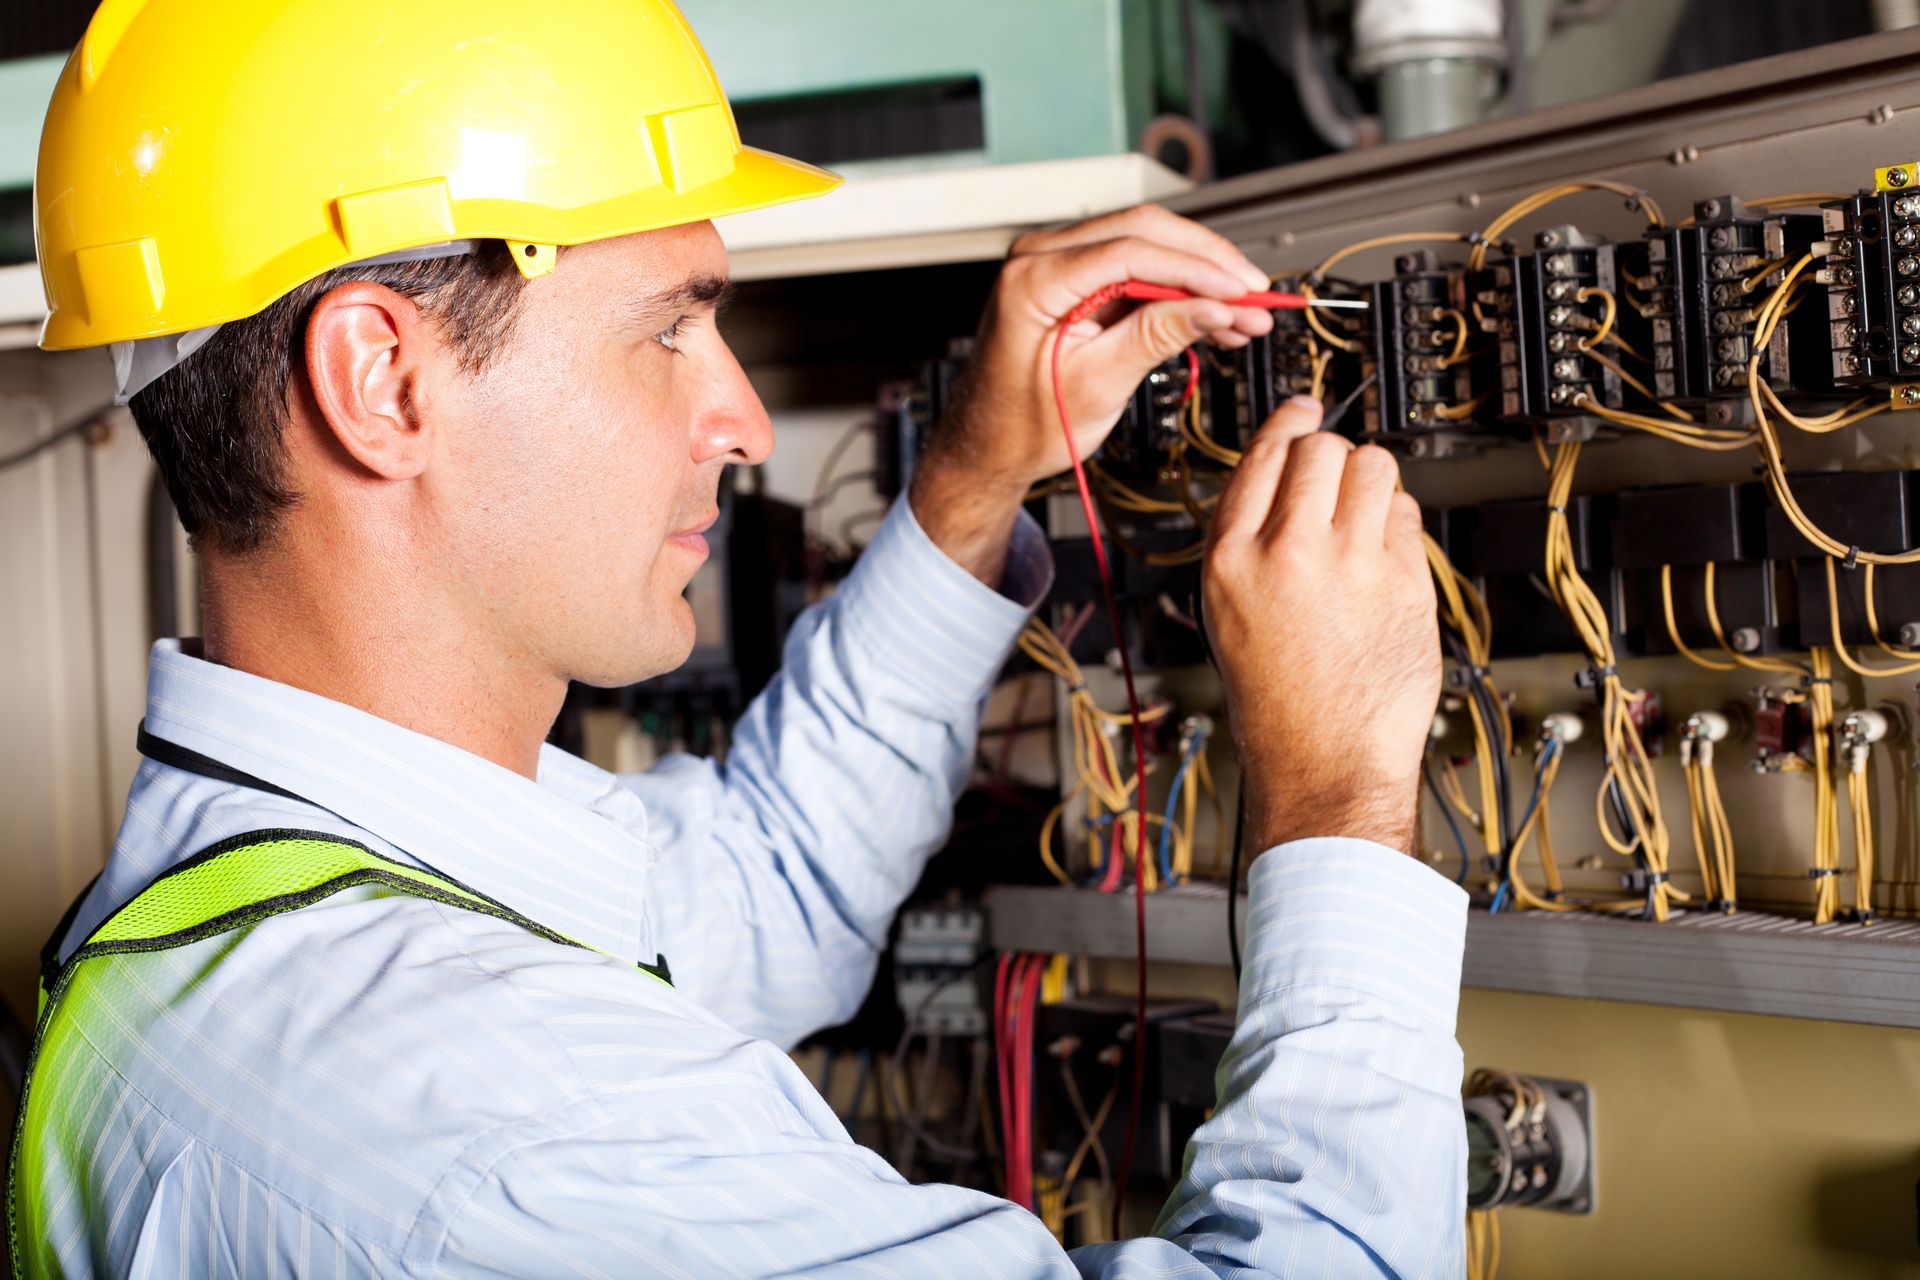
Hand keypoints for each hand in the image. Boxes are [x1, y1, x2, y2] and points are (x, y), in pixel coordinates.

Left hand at [910, 205, 1274, 583]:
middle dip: (1208, 262)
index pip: (1131, 251)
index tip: (1242, 290)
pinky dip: (1177, 289)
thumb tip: (1216, 307)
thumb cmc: (1023, 425)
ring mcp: (1055, 263)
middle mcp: (1039, 256)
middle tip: (1256, 294)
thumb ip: (1157, 336)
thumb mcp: (1098, 384)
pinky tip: (1215, 315)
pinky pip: (1135, 268)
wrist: (989, 446)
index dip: (1197, 268)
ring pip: (1146, 244)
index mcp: (1033, 279)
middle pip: (1144, 231)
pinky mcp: (1073, 279)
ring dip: (1199, 275)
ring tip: (1245, 314)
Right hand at [1202, 399, 1440, 855]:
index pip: (1262, 456)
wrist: (1324, 761)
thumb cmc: (1278, 701)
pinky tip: (1385, 557)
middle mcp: (1287, 553)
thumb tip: (1285, 476)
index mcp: (1230, 559)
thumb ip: (1250, 541)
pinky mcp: (1403, 582)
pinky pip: (1407, 514)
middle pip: (1321, 448)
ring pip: (1373, 465)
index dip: (1288, 422)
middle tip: (1336, 480)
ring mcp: (1350, 565)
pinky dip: (1400, 523)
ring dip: (1371, 479)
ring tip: (1364, 516)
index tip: (1303, 409)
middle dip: (1332, 455)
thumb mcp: (1229, 612)